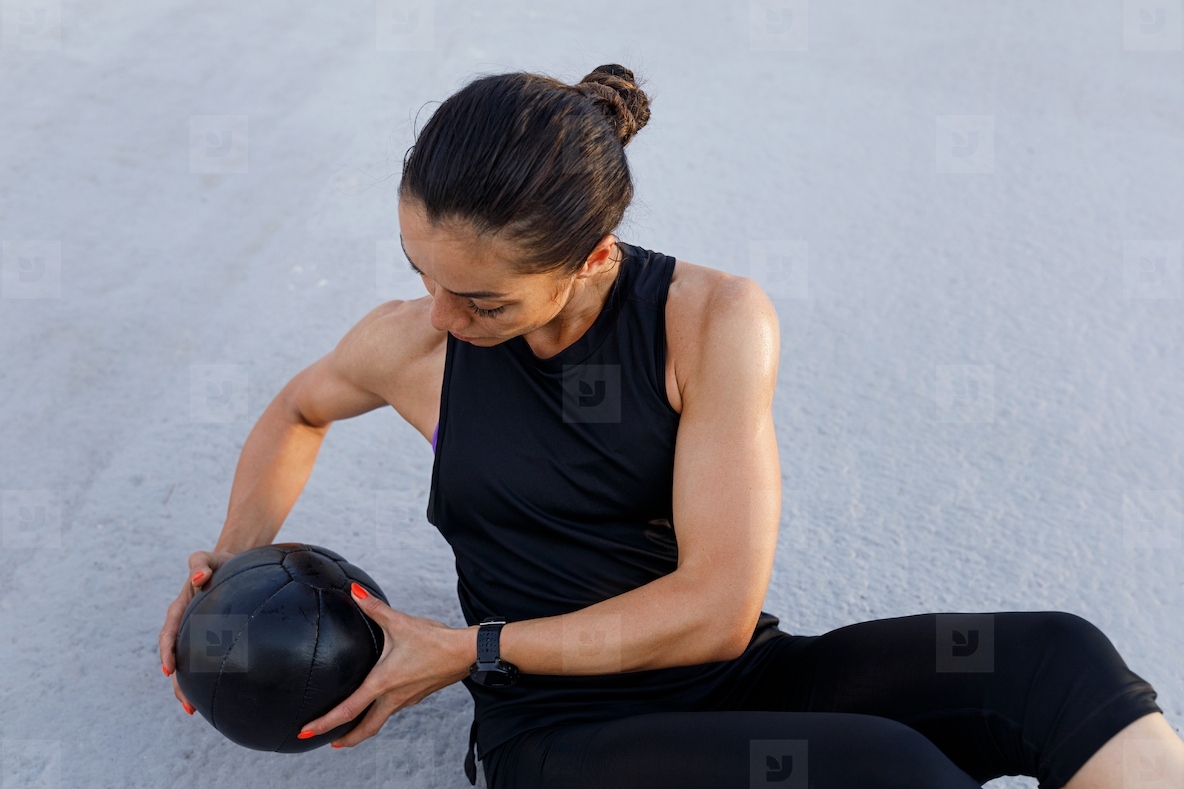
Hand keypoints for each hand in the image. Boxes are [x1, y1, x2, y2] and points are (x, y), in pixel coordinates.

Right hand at [158, 548, 238, 714]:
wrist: (230, 563)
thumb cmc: (217, 561)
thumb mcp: (206, 558)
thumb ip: (200, 564)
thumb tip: (199, 576)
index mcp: (180, 608)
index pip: (169, 633)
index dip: (167, 651)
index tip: (168, 668)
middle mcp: (183, 625)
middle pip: (175, 658)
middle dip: (177, 682)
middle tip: (186, 703)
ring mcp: (194, 634)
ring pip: (187, 665)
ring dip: (185, 688)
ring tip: (191, 710)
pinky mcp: (208, 639)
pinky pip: (203, 660)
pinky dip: (203, 677)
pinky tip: (213, 695)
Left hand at [294, 582, 475, 747]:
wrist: (466, 652)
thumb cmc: (434, 640)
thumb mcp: (400, 622)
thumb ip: (374, 608)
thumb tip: (354, 592)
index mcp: (383, 683)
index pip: (348, 710)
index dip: (324, 724)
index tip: (306, 733)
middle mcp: (394, 697)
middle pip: (366, 729)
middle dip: (346, 739)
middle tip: (330, 743)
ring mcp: (407, 699)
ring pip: (381, 719)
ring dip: (364, 725)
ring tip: (351, 722)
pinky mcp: (418, 694)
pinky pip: (394, 708)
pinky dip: (381, 710)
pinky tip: (382, 697)